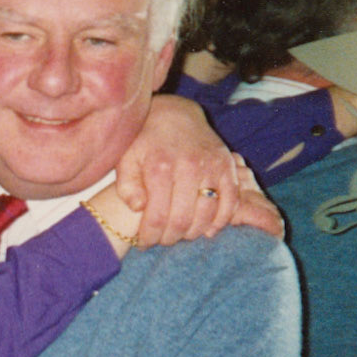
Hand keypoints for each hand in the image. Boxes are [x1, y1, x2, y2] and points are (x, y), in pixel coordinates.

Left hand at [112, 96, 280, 245]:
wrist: (173, 113)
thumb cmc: (144, 141)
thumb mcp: (125, 159)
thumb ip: (126, 185)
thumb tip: (138, 207)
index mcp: (160, 167)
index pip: (157, 217)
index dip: (150, 237)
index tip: (144, 242)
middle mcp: (188, 166)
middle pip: (182, 221)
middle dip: (169, 238)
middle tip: (162, 239)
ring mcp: (211, 166)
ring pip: (206, 216)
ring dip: (192, 233)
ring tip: (179, 233)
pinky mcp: (228, 167)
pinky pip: (230, 203)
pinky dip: (220, 221)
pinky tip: (206, 228)